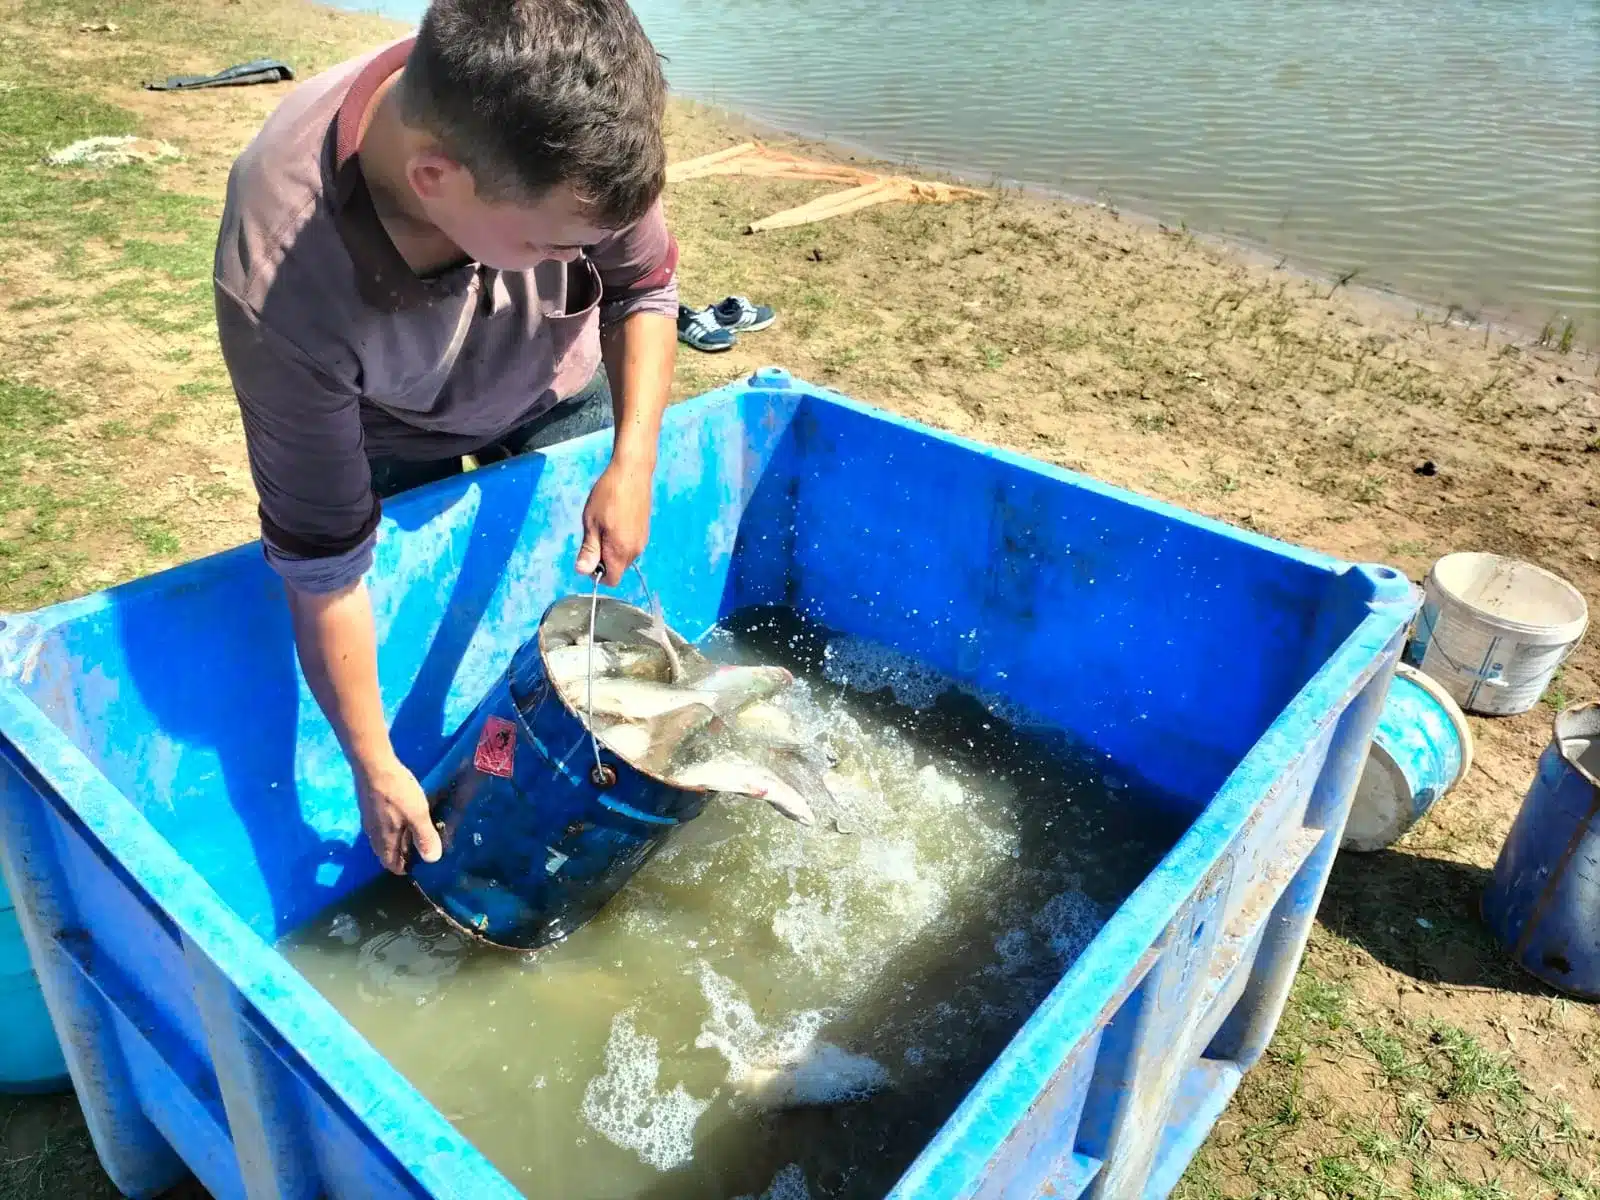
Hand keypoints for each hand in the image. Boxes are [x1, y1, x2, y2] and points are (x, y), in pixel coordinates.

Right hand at [354, 753, 441, 874]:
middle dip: (401, 855)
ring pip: (382, 839)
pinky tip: (402, 817)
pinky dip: (392, 828)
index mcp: (384, 840)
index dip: (405, 868)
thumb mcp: (417, 814)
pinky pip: (380, 826)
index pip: (391, 865)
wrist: (373, 766)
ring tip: (414, 834)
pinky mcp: (368, 807)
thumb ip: (425, 836)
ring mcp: (368, 820)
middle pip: (386, 853)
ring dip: (396, 841)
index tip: (420, 865)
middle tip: (420, 849)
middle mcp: (373, 834)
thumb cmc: (397, 792)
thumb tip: (432, 860)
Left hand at [575, 457, 652, 585]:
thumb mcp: (591, 523)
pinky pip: (631, 545)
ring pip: (624, 557)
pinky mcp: (645, 530)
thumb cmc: (608, 495)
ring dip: (612, 550)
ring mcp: (642, 540)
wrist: (632, 472)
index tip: (589, 555)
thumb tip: (582, 571)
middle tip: (594, 535)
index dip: (597, 574)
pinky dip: (621, 541)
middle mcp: (635, 550)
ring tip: (605, 525)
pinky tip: (615, 520)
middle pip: (618, 569)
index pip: (612, 580)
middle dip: (604, 561)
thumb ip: (589, 550)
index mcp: (621, 551)